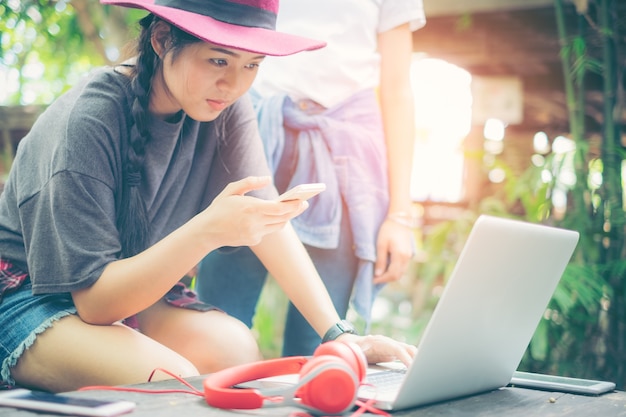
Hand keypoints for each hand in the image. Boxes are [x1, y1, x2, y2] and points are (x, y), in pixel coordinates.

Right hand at [193, 176, 307, 247]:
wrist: (207, 231)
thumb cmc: (219, 207)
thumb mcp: (231, 190)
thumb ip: (250, 182)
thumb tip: (268, 179)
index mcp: (250, 208)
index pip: (279, 209)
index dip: (293, 206)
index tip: (302, 201)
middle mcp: (254, 222)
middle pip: (282, 218)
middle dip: (294, 211)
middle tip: (304, 204)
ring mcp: (254, 234)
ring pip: (278, 226)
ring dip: (286, 218)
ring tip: (292, 209)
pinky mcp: (253, 240)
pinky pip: (267, 231)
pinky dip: (271, 223)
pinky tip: (273, 217)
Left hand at [336, 333, 415, 366]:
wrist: (355, 343)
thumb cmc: (356, 348)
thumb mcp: (356, 352)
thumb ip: (360, 356)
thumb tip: (361, 363)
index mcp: (380, 343)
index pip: (397, 349)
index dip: (406, 358)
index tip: (412, 367)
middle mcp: (389, 343)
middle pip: (407, 348)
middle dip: (417, 357)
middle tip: (423, 370)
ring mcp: (393, 346)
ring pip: (409, 350)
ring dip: (417, 359)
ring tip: (424, 370)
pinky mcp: (395, 351)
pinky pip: (407, 354)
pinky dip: (414, 360)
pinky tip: (418, 369)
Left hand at [372, 219, 413, 283]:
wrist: (399, 220)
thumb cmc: (388, 230)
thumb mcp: (381, 244)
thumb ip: (380, 260)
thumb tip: (378, 274)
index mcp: (400, 255)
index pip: (392, 274)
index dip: (382, 279)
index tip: (373, 280)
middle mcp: (407, 258)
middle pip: (398, 276)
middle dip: (386, 279)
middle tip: (375, 278)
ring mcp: (409, 256)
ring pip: (401, 272)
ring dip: (391, 275)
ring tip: (380, 273)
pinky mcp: (409, 254)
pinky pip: (403, 267)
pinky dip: (395, 270)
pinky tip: (387, 267)